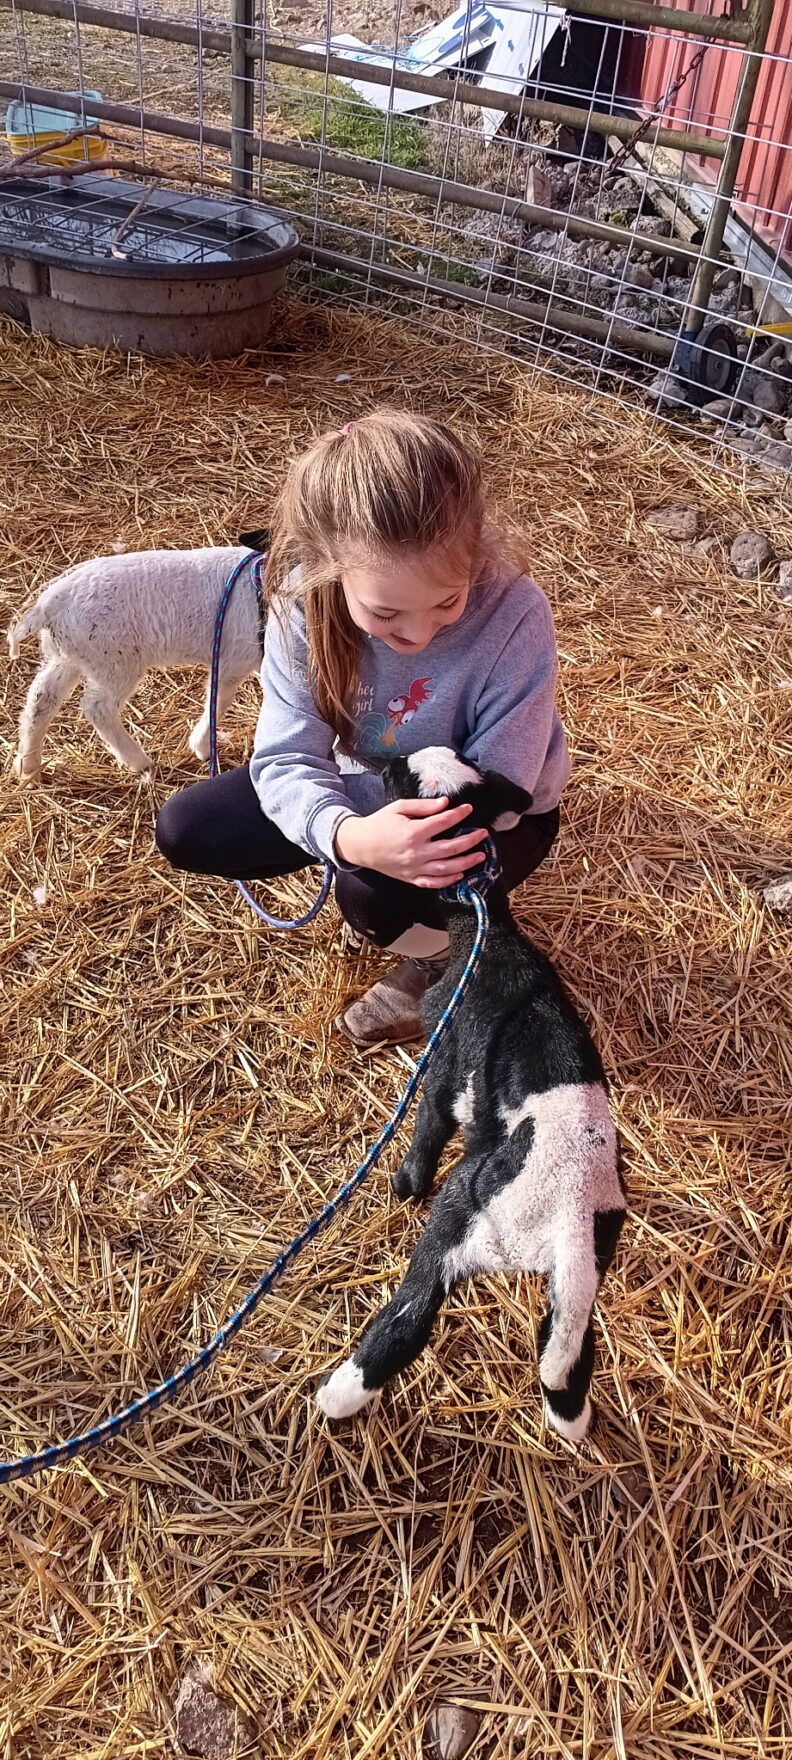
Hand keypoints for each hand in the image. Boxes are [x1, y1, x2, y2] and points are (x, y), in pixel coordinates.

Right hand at [335, 798, 487, 887]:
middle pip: (451, 848)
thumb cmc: (380, 823)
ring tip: (480, 856)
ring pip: (447, 869)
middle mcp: (417, 852)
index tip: (469, 809)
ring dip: (466, 862)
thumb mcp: (399, 808)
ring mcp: (415, 868)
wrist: (360, 845)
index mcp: (413, 832)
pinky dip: (448, 881)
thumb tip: (446, 803)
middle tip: (483, 833)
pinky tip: (460, 874)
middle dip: (470, 840)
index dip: (459, 814)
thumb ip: (423, 806)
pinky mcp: (411, 878)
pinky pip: (433, 883)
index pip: (444, 822)